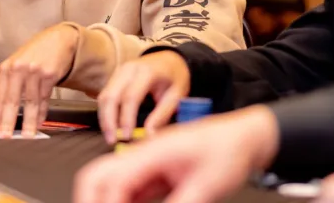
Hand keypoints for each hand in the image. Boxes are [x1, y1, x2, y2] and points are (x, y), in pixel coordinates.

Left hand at [0, 24, 78, 137]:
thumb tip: (3, 112)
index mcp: (6, 68)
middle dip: (8, 122)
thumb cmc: (35, 54)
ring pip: (30, 102)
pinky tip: (39, 122)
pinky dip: (42, 112)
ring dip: (29, 121)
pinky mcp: (50, 74)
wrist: (57, 39)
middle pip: (12, 100)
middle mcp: (19, 68)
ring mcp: (35, 71)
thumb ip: (10, 84)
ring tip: (27, 136)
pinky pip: (44, 98)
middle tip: (5, 137)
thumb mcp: (17, 64)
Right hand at [74, 105, 279, 202]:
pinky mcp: (153, 177)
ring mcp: (145, 166)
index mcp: (150, 153)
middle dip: (90, 200)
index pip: (111, 181)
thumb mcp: (207, 187)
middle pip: (96, 177)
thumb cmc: (228, 149)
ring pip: (109, 186)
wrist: (243, 137)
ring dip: (106, 202)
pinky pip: (127, 193)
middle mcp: (141, 157)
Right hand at [97, 50, 189, 143]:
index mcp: (147, 72)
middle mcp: (128, 69)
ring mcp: (119, 72)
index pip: (131, 96)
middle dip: (108, 120)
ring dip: (104, 118)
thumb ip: (162, 115)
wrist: (169, 60)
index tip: (127, 136)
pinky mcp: (115, 77)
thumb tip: (148, 135)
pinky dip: (105, 112)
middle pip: (110, 95)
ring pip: (104, 96)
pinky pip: (105, 95)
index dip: (126, 118)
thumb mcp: (176, 95)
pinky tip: (111, 126)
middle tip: (112, 140)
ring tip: (110, 137)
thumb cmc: (175, 78)